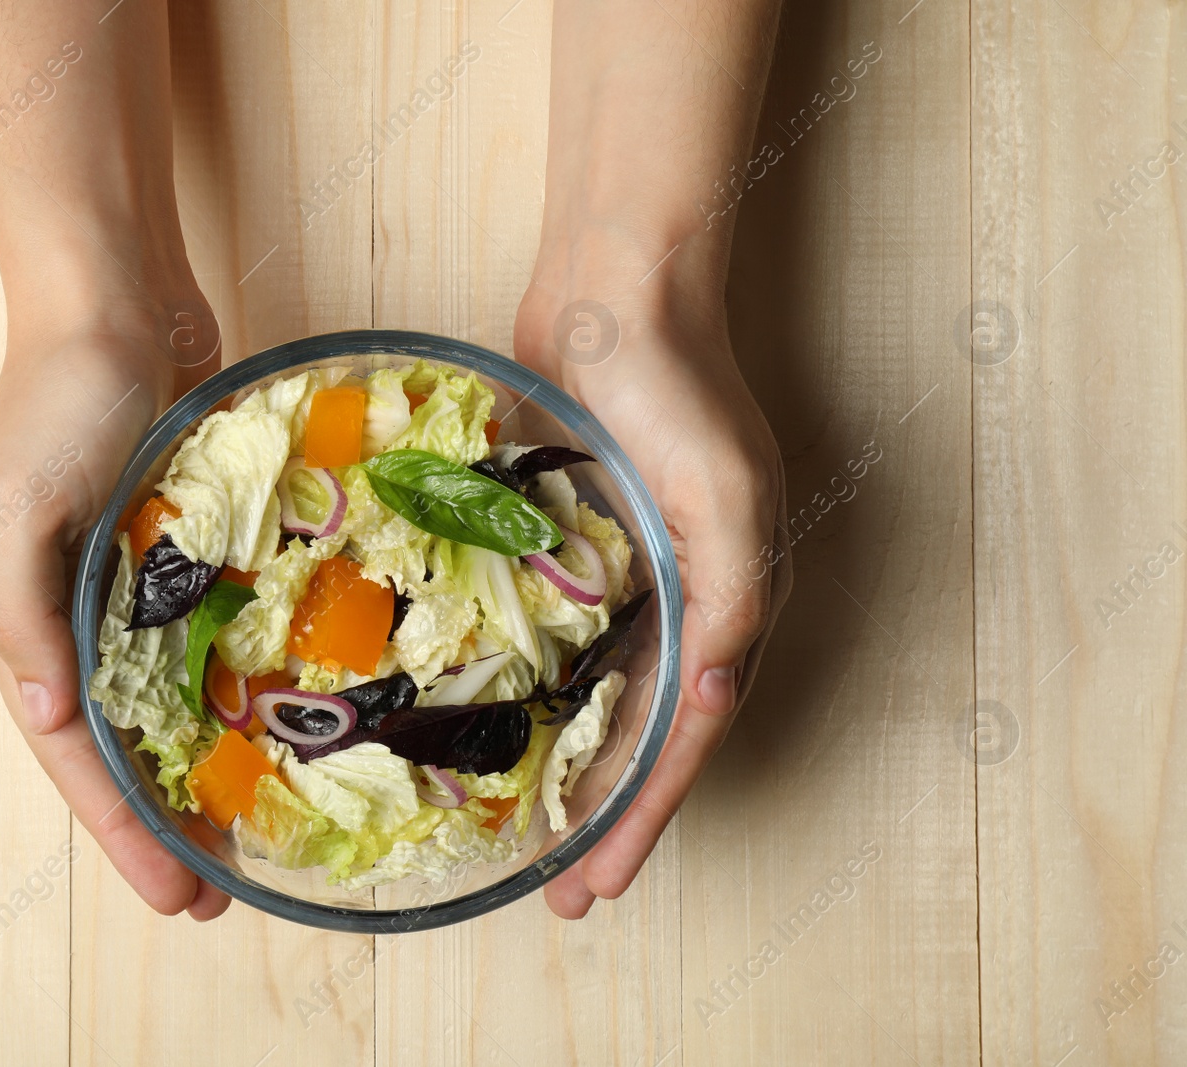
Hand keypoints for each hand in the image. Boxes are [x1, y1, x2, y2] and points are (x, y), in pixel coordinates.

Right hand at [0, 282, 231, 920]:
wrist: (112, 299)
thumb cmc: (57, 398)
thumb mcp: (13, 507)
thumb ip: (19, 614)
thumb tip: (50, 718)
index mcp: (26, 618)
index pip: (75, 751)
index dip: (120, 828)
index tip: (177, 895)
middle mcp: (79, 613)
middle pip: (125, 742)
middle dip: (166, 821)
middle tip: (224, 890)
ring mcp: (137, 583)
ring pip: (173, 700)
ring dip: (208, 764)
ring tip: (259, 831)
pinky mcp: (189, 549)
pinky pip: (215, 635)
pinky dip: (240, 683)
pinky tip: (287, 720)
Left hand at [515, 240, 791, 918]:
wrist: (615, 290)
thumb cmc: (676, 387)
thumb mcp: (726, 494)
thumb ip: (732, 601)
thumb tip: (710, 701)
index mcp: (730, 603)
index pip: (686, 738)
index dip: (644, 816)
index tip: (599, 882)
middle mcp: (685, 601)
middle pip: (646, 736)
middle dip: (607, 819)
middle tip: (560, 892)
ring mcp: (630, 577)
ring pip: (600, 701)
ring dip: (570, 769)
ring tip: (526, 834)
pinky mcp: (578, 547)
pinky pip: (561, 640)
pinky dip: (540, 695)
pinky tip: (499, 728)